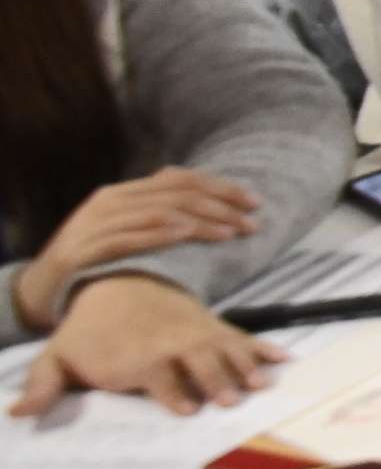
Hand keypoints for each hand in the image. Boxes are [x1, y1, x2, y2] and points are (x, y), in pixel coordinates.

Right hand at [8, 168, 259, 331]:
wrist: (38, 289)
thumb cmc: (92, 261)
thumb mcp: (124, 231)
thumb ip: (158, 216)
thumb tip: (208, 207)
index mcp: (122, 193)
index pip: (179, 179)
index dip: (220, 187)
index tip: (254, 202)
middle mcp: (109, 202)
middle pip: (175, 194)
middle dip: (220, 206)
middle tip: (252, 222)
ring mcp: (94, 225)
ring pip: (157, 213)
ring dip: (200, 222)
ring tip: (230, 232)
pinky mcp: (83, 251)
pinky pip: (127, 238)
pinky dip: (159, 234)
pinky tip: (185, 234)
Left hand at [12, 274, 273, 417]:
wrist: (115, 285)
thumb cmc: (87, 333)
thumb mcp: (57, 358)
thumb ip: (41, 387)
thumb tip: (17, 415)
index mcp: (138, 356)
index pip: (158, 377)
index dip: (173, 394)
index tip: (187, 409)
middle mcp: (171, 344)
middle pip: (198, 364)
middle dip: (215, 381)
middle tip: (231, 399)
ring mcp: (196, 335)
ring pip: (226, 350)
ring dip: (245, 367)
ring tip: (262, 384)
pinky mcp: (214, 330)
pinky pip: (244, 338)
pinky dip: (265, 348)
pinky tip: (285, 360)